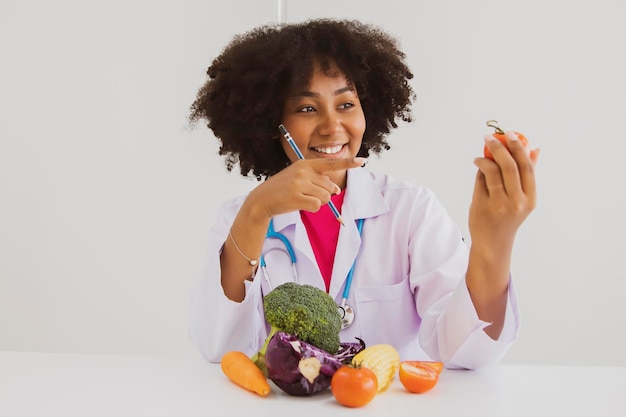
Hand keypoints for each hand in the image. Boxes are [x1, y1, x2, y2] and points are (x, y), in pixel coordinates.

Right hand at [246, 157, 366, 217]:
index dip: (348, 163)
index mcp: (305, 163)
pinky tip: (299, 204)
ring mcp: (300, 183)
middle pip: (329, 187)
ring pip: (325, 198)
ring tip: (301, 199)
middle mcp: (304, 171)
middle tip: (306, 194)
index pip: (331, 163)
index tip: (362, 161)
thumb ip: (317, 181)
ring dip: (317, 202)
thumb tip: (335, 191)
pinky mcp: (297, 197)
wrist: (262, 199)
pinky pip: (317, 206)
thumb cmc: (283, 189)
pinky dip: (312, 208)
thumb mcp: (298, 177)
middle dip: (323, 195)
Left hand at [470, 130, 539, 248]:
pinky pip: (481, 181)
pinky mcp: (483, 206)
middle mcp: (517, 202)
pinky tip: (478, 165)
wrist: (493, 244)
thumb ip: (526, 176)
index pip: (527, 168)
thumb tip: (535, 150)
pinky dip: (479, 170)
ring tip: (481, 155)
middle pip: (510, 166)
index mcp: (530, 199)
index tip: (511, 134)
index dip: (519, 148)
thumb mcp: (522, 200)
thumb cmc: (507, 219)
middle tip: (490, 137)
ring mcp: (500, 204)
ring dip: (486, 158)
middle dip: (500, 147)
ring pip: (493, 171)